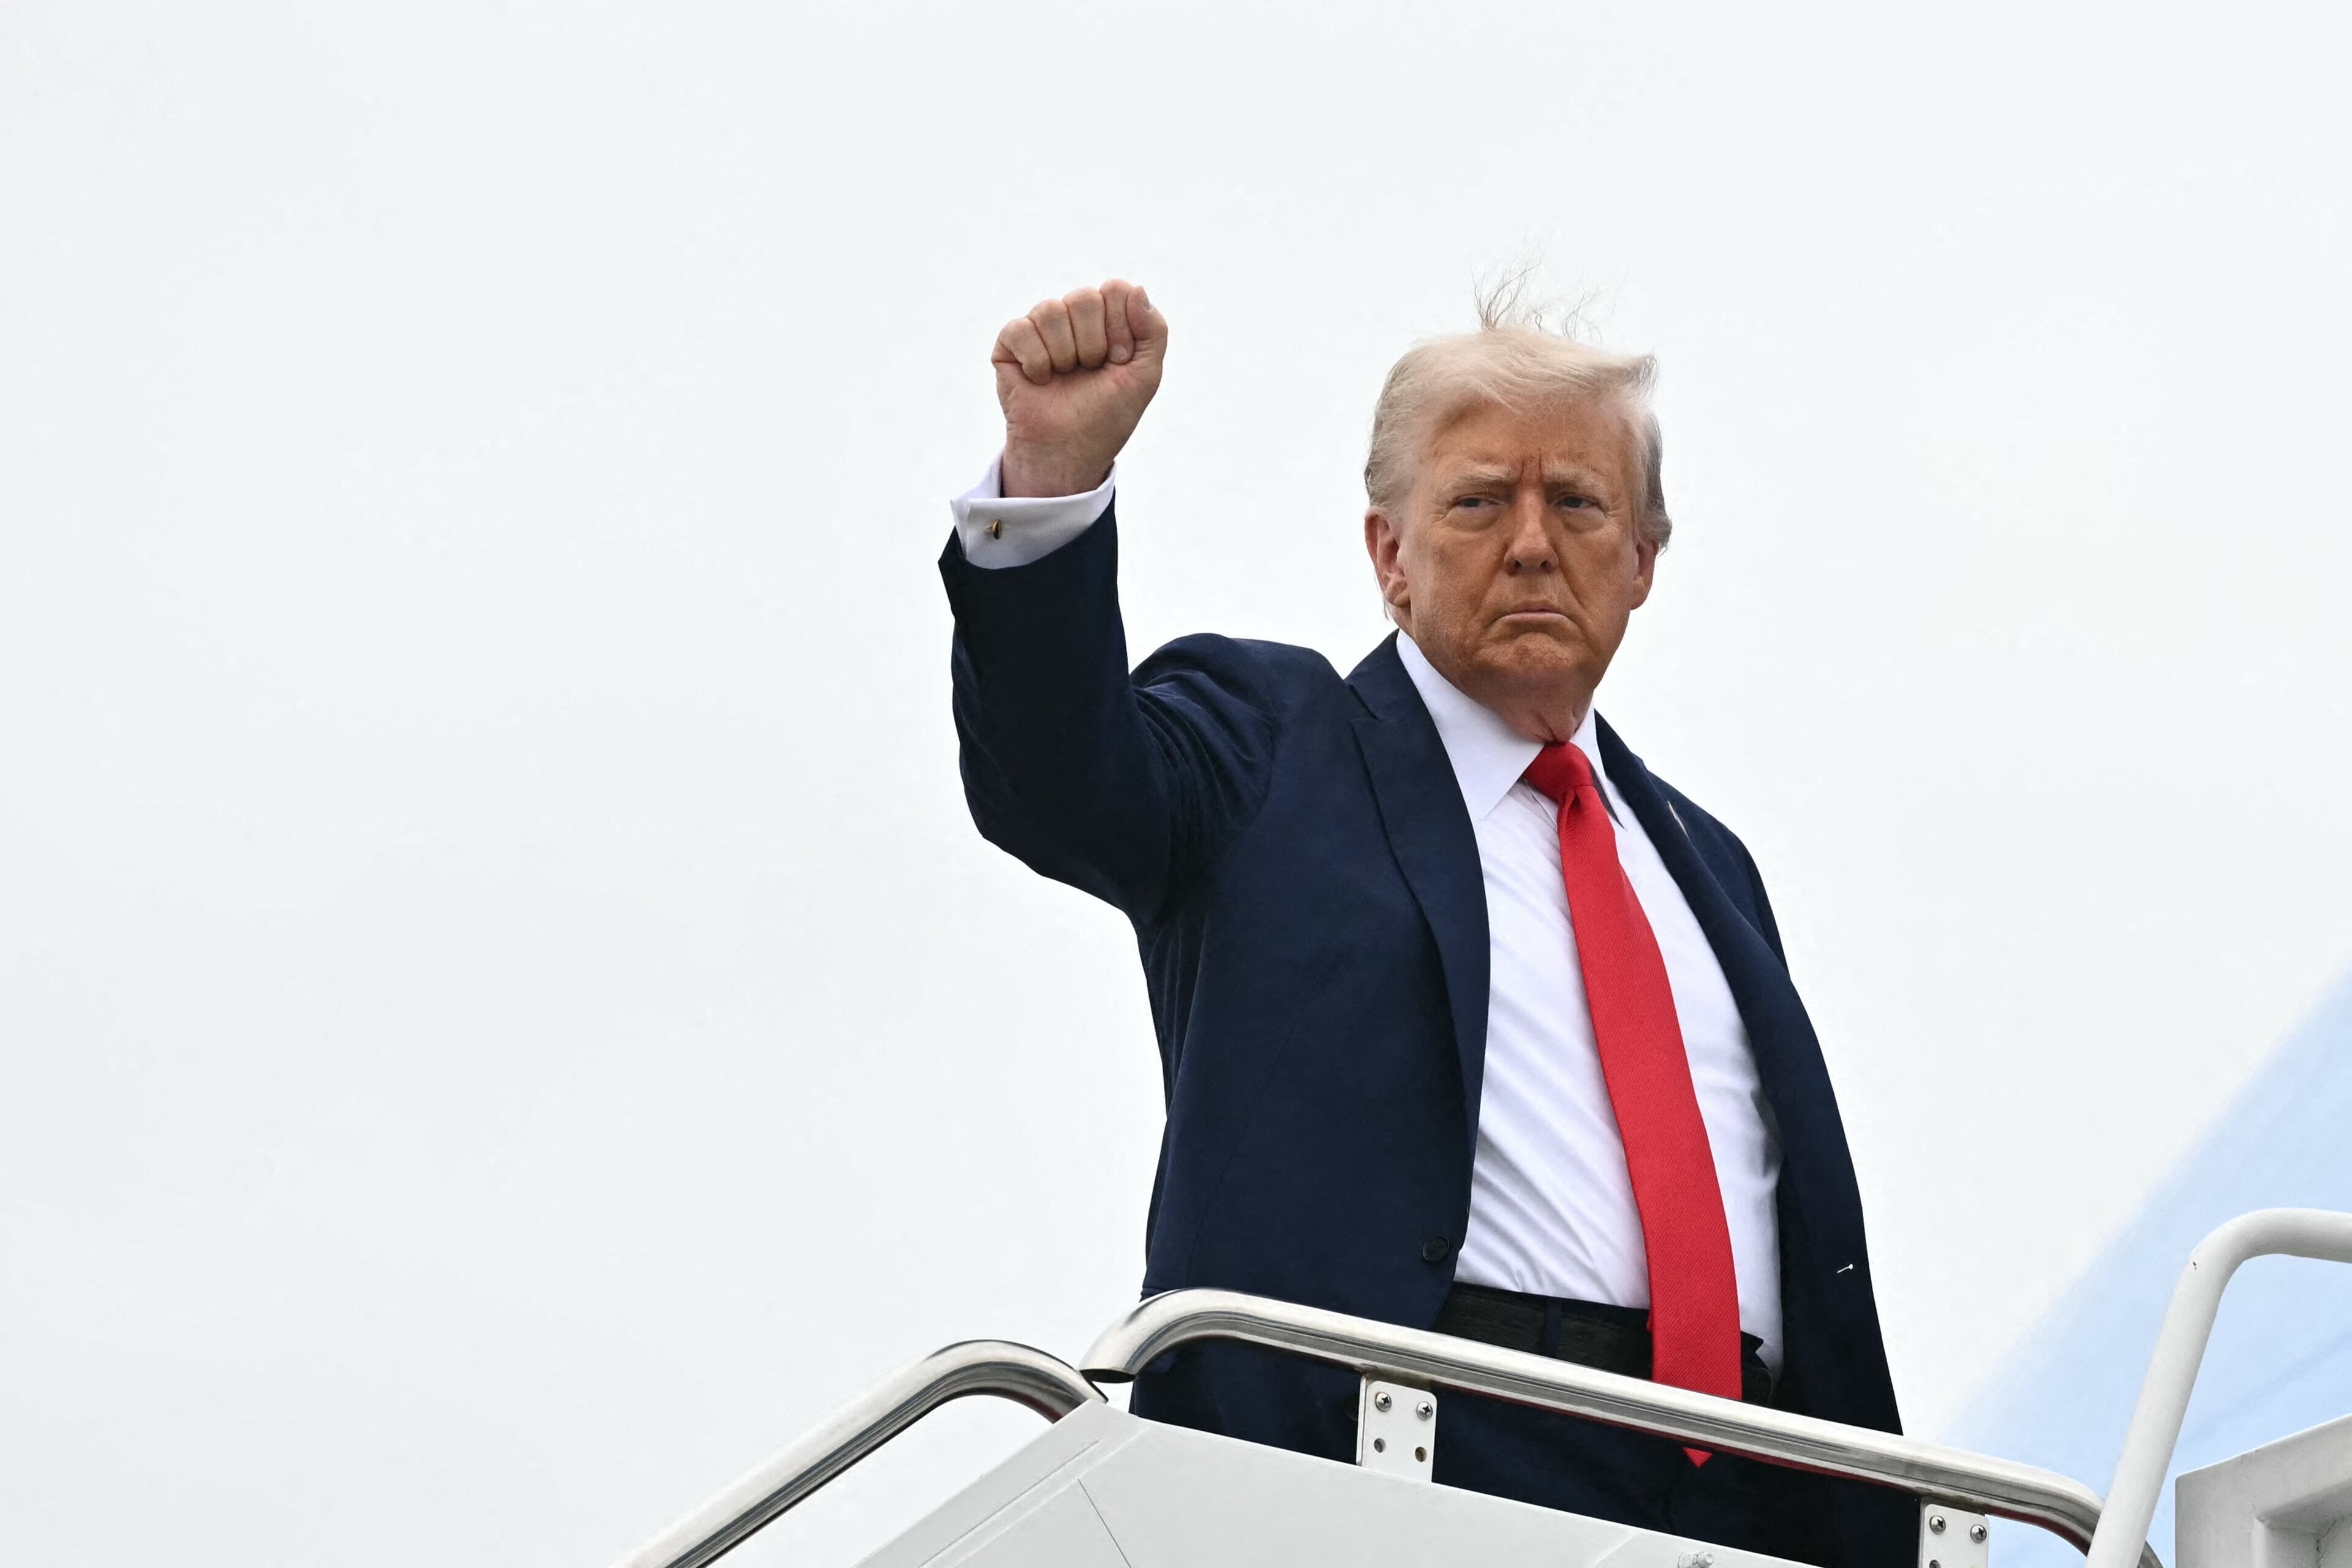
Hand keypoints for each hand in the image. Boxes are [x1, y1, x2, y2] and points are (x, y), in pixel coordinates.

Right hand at [993, 280, 1167, 497]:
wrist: (1071, 451)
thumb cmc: (1107, 415)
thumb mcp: (1145, 375)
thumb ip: (1154, 330)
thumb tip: (1137, 288)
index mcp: (1106, 318)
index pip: (1115, 290)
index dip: (1120, 327)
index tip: (1119, 360)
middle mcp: (1073, 317)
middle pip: (1084, 297)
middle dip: (1093, 344)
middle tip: (1090, 371)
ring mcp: (1040, 327)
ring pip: (1051, 310)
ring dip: (1065, 355)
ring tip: (1064, 377)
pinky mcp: (1010, 343)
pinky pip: (1021, 330)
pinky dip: (1036, 362)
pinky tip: (1040, 380)